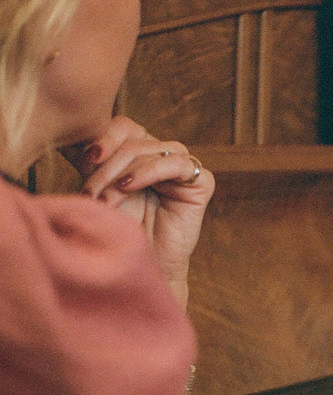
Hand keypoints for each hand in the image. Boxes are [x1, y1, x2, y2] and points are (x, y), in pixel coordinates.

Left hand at [62, 117, 213, 301]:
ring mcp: (183, 168)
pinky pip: (176, 163)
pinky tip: (129, 186)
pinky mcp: (201, 182)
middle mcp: (163, 156)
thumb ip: (90, 162)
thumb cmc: (121, 233)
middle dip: (106, 167)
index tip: (85, 159)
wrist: (142, 266)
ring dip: (121, 173)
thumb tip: (70, 139)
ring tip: (106, 200)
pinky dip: (148, 172)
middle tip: (90, 193)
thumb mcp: (99, 189)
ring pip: (149, 149)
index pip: (124, 127)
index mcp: (141, 154)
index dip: (104, 137)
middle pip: (132, 140)